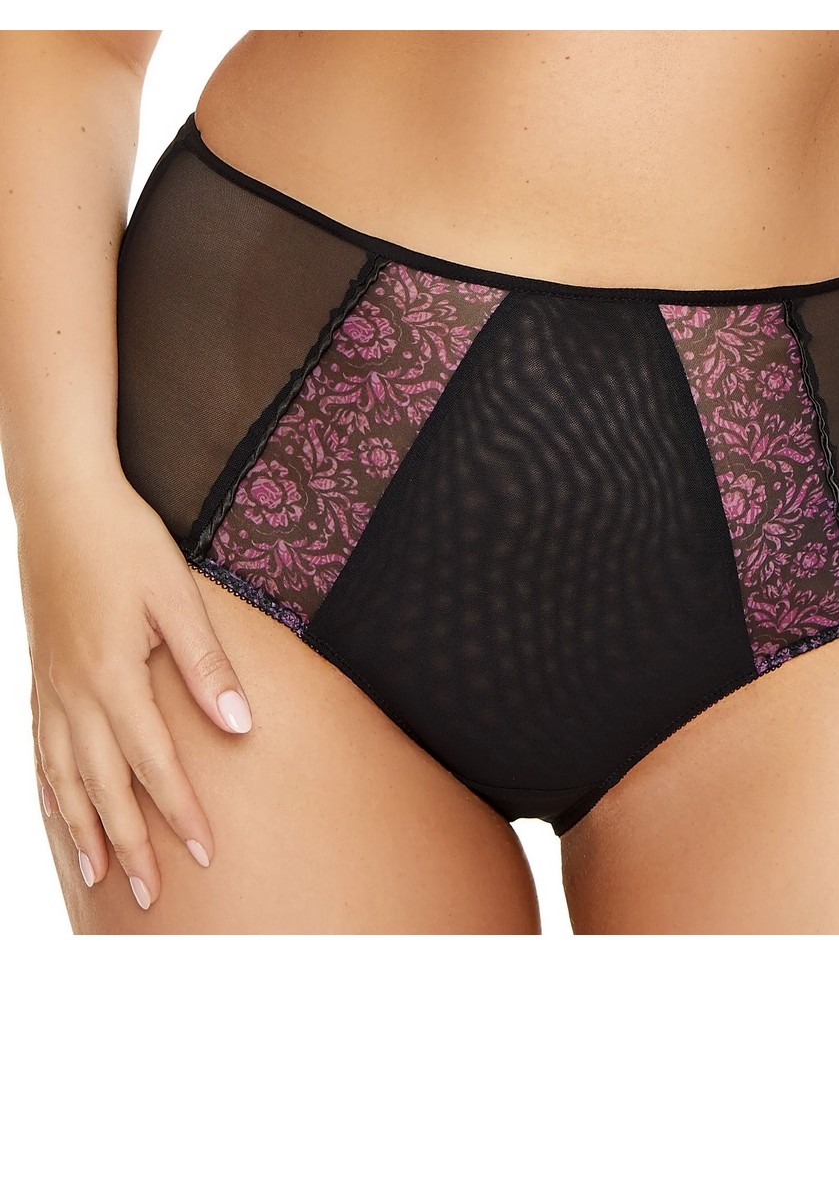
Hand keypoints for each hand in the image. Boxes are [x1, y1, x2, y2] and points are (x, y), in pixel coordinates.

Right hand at [19, 468, 252, 908]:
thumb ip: (207, 666)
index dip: (181, 814)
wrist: (61, 500)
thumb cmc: (125, 541)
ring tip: (99, 878)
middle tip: (153, 898)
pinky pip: (39, 746)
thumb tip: (239, 728)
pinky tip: (58, 808)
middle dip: (131, 846)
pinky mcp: (39, 672)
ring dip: (83, 830)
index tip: (206, 855)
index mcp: (115, 676)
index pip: (155, 766)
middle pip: (104, 787)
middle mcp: (76, 692)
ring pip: (63, 777)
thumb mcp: (178, 596)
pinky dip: (49, 788)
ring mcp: (50, 685)